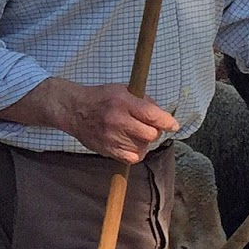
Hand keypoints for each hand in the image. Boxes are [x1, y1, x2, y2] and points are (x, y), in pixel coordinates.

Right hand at [56, 84, 178, 161]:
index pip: (152, 115)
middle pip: (150, 135)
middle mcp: (118, 121)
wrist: (74, 110)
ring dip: (144, 142)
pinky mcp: (107, 150)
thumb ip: (143, 100)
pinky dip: (136, 153)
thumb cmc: (100, 98)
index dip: (167, 122)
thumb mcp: (122, 90)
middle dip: (155, 132)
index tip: (173, 125)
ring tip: (137, 134)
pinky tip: (132, 145)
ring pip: (142, 148)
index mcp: (123, 102)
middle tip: (150, 128)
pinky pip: (131, 158)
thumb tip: (162, 114)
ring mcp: (112, 137)